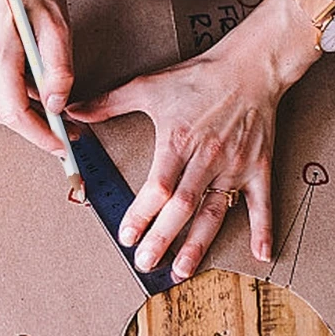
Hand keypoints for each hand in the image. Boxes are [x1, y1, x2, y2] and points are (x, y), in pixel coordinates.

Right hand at [0, 0, 74, 154]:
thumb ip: (59, 70)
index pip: (15, 113)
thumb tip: (57, 104)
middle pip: (5, 115)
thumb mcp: (57, 25)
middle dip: (35, 129)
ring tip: (54, 108)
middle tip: (64, 131)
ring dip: (26, 113)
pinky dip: (15, 97)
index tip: (59, 145)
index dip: (38, 135)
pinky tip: (35, 88)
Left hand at [68, 0, 319, 278]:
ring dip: (198, 244)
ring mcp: (233, 166)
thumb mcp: (148, 85)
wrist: (252, 64)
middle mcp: (206, 159)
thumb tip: (70, 110)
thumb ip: (108, 103)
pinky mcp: (258, 167)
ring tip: (183, 271)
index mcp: (177, 142)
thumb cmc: (197, 77)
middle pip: (183, 207)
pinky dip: (263, 228)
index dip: (141, 214)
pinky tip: (261, 254)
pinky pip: (261, 202)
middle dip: (163, 238)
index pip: (157, 187)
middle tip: (145, 264)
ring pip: (214, 212)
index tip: (126, 237)